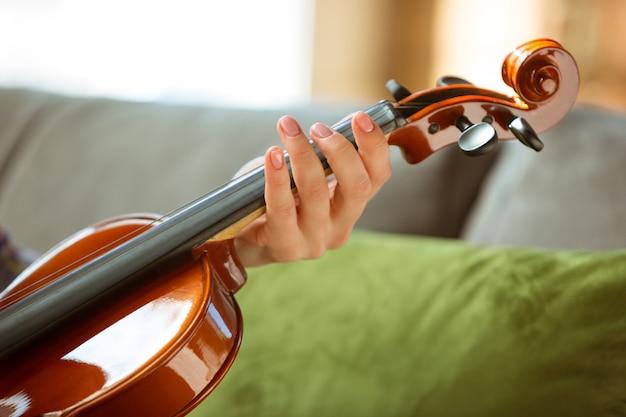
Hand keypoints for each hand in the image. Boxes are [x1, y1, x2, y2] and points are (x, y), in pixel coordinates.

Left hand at [234, 111, 390, 266]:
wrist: (240, 237)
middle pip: (357, 188)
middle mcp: (339, 227)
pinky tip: (273, 155)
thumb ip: (324, 156)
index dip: (375, 145)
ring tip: (288, 128)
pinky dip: (277, 177)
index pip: (378, 177)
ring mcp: (314, 241)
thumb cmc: (274, 198)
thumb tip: (335, 124)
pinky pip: (283, 207)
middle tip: (318, 127)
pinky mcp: (285, 247)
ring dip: (302, 153)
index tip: (360, 117)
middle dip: (341, 150)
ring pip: (316, 193)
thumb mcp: (305, 175)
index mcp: (351, 206)